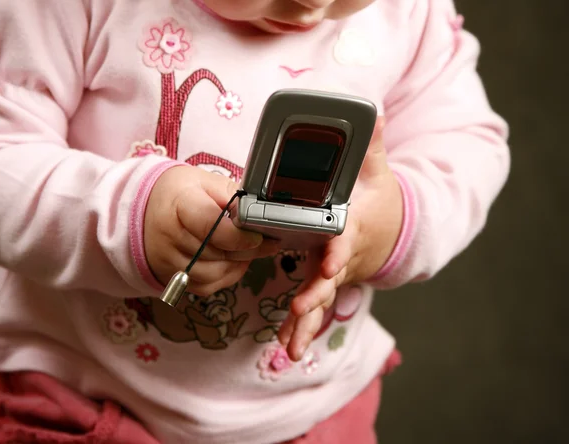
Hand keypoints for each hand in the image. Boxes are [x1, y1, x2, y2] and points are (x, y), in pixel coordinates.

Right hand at [144, 166, 279, 295]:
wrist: (143, 210)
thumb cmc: (179, 193)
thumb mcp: (205, 181)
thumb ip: (232, 195)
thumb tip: (257, 213)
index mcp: (178, 204)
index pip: (209, 225)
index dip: (238, 235)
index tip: (259, 234)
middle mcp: (168, 236)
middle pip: (215, 253)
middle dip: (247, 250)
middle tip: (267, 243)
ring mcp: (167, 261)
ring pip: (213, 275)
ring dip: (238, 265)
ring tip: (250, 251)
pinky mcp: (171, 278)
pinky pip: (205, 287)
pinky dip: (225, 277)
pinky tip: (233, 262)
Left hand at [278, 118, 403, 360]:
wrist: (389, 230)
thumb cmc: (378, 200)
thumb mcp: (376, 171)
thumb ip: (370, 146)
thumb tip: (375, 113)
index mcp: (352, 226)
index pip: (346, 237)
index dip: (338, 250)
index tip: (329, 262)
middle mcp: (343, 254)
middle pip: (331, 275)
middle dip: (317, 293)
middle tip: (302, 308)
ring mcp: (335, 272)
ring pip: (321, 298)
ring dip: (308, 321)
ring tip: (292, 344)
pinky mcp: (325, 282)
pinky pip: (315, 306)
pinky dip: (303, 326)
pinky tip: (287, 343)